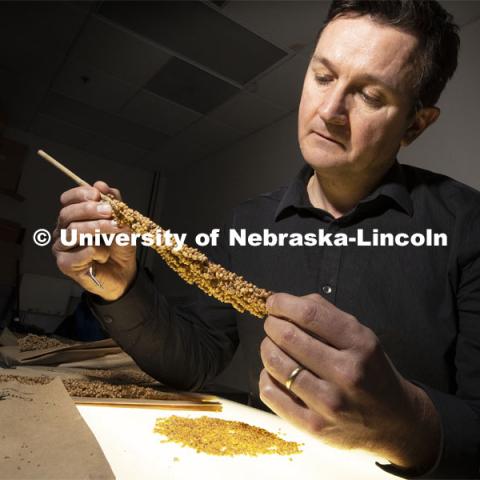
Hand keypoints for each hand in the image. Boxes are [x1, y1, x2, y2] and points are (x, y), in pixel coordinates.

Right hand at [52, 181, 136, 300]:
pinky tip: (103, 255)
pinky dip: (96, 252)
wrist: (125, 272)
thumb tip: (101, 185)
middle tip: (109, 212)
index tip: (97, 194)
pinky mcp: (65, 264)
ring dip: (97, 229)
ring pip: (73, 232)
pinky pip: (78, 253)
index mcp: (75, 217)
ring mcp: (62, 247)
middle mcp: (63, 230)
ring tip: (115, 230)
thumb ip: (114, 202)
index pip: (68, 199)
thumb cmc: (119, 246)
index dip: (80, 194)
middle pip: (67, 214)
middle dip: (90, 210)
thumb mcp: (122, 220)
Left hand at [259, 292, 440, 471]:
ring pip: (275, 364)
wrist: (395, 424)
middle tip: (272, 324)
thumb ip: (327, 314)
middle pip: (288, 337)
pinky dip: (265, 376)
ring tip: (272, 346)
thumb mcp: (362, 337)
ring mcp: (328, 403)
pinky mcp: (313, 426)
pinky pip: (271, 393)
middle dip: (272, 325)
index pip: (310, 314)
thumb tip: (289, 303)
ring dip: (267, 348)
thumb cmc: (371, 373)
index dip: (283, 304)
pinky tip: (275, 372)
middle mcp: (346, 373)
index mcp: (359, 344)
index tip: (273, 302)